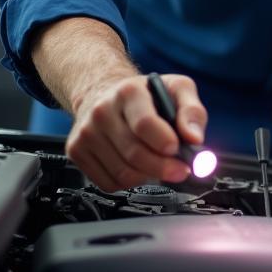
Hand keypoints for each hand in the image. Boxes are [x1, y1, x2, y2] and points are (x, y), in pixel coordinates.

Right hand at [66, 73, 206, 191]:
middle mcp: (102, 111)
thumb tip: (195, 138)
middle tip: (180, 170)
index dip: (164, 142)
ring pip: (122, 172)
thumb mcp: (177, 89)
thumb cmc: (145, 94)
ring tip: (159, 164)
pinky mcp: (76, 151)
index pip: (144, 123)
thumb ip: (192, 111)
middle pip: (134, 153)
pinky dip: (130, 182)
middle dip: (163, 167)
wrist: (104, 94)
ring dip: (148, 176)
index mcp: (128, 92)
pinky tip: (138, 167)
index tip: (178, 150)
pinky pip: (108, 182)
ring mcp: (86, 133)